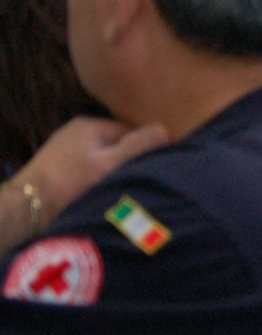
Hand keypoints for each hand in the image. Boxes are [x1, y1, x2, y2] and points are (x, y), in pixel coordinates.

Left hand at [11, 118, 168, 232]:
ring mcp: (61, 150)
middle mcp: (74, 132)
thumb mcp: (110, 165)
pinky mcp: (53, 169)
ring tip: (110, 195)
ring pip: (99, 160)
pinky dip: (90, 182)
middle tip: (130, 187)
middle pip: (115, 147)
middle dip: (124, 165)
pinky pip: (83, 171)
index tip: (147, 174)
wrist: (23, 209)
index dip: (142, 154)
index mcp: (90, 124)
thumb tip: (166, 130)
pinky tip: (91, 197)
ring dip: (107, 175)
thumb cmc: (69, 186)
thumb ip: (139, 146)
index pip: (131, 134)